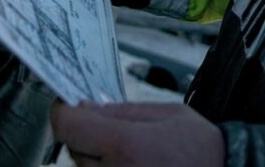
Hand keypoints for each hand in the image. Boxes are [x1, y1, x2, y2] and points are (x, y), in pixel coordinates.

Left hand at [51, 101, 223, 166]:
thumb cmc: (200, 148)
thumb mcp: (166, 114)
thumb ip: (123, 111)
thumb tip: (88, 107)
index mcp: (125, 145)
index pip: (68, 126)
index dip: (64, 111)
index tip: (68, 104)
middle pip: (73, 148)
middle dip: (85, 131)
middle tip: (107, 124)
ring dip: (95, 154)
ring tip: (127, 147)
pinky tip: (130, 161)